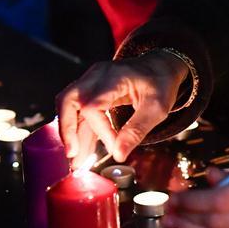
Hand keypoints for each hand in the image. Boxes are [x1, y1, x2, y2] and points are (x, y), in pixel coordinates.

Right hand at [56, 51, 188, 165]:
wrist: (161, 67)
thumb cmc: (161, 83)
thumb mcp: (157, 108)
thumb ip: (137, 130)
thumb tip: (118, 155)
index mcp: (114, 76)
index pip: (92, 106)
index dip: (100, 130)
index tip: (114, 147)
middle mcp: (97, 75)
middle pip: (68, 100)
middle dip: (67, 129)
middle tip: (73, 155)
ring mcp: (92, 80)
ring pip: (70, 106)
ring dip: (72, 133)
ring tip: (76, 161)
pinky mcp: (92, 89)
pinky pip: (79, 109)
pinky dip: (80, 128)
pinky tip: (83, 148)